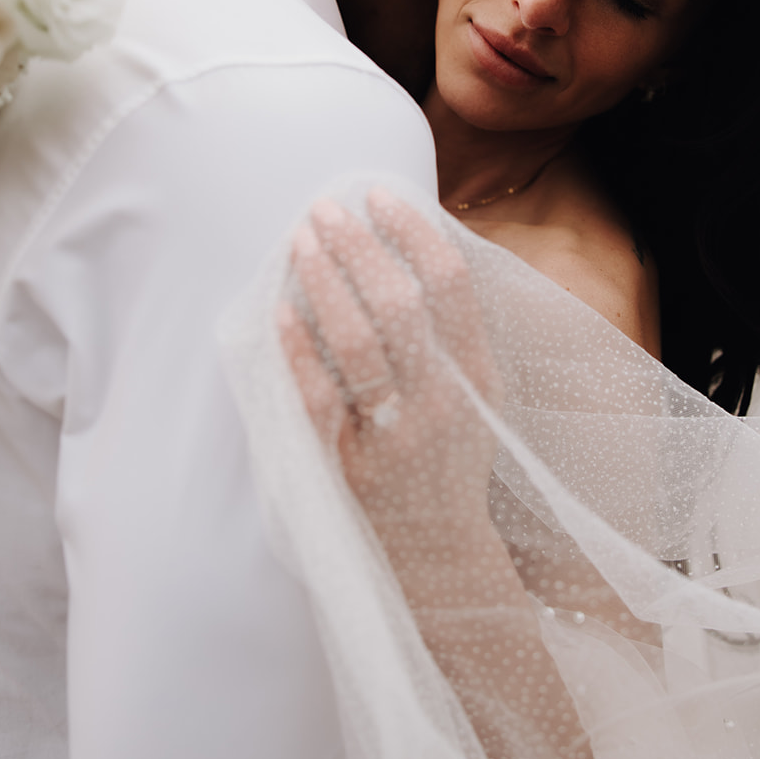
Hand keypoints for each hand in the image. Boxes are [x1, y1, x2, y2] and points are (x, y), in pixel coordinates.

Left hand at [280, 189, 592, 758]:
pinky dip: (298, 350)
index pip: (452, 286)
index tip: (379, 195)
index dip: (413, 231)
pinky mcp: (353, 468)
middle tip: (323, 208)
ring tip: (300, 241)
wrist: (443, 563)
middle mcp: (445, 405)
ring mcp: (399, 438)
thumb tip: (406, 252)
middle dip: (358, 248)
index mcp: (479, 378)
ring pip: (358, 344)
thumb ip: (448, 338)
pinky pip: (321, 398)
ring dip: (324, 284)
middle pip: (401, 305)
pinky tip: (279, 312)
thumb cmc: (451, 467)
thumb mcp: (472, 400)